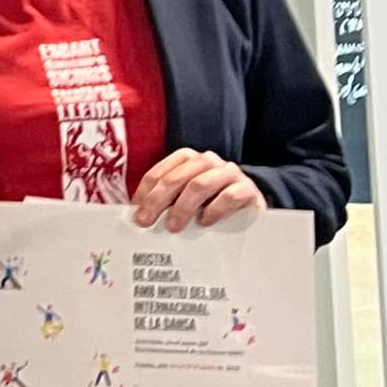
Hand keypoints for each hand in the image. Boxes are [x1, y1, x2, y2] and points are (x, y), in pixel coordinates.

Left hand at [131, 149, 263, 231]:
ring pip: (199, 184)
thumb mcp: (186, 199)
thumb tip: (140, 215)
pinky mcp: (246, 188)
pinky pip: (228, 196)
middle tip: (147, 221)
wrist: (250, 208)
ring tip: (174, 226)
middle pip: (176, 178)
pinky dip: (213, 210)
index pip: (160, 172)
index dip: (145, 192)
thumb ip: (167, 201)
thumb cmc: (212, 203)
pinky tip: (205, 222)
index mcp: (188, 159)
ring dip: (182, 207)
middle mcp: (207, 161)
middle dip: (157, 201)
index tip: (136, 211)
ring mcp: (228, 173)